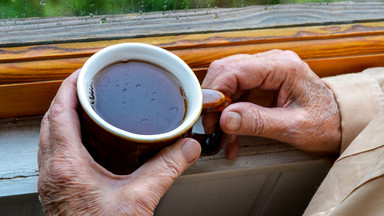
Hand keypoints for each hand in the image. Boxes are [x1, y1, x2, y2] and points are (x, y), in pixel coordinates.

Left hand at [38, 70, 200, 214]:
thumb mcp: (140, 200)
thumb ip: (166, 169)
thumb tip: (187, 147)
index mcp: (66, 166)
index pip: (59, 113)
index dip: (68, 87)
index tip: (83, 73)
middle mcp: (53, 170)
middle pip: (51, 120)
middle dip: (66, 97)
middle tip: (86, 85)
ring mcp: (53, 180)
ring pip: (49, 136)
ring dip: (64, 116)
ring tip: (84, 105)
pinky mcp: (59, 188)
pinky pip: (55, 151)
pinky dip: (65, 135)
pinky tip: (84, 138)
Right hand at [202, 50, 340, 157]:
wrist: (340, 122)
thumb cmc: (325, 122)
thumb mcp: (293, 126)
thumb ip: (258, 122)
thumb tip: (225, 119)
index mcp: (282, 67)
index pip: (235, 70)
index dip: (215, 92)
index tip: (207, 115)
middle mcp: (271, 63)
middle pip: (226, 71)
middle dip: (214, 100)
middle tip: (210, 125)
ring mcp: (266, 71)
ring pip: (227, 82)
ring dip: (220, 109)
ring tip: (222, 135)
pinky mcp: (262, 83)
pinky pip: (237, 93)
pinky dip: (230, 113)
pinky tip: (232, 134)